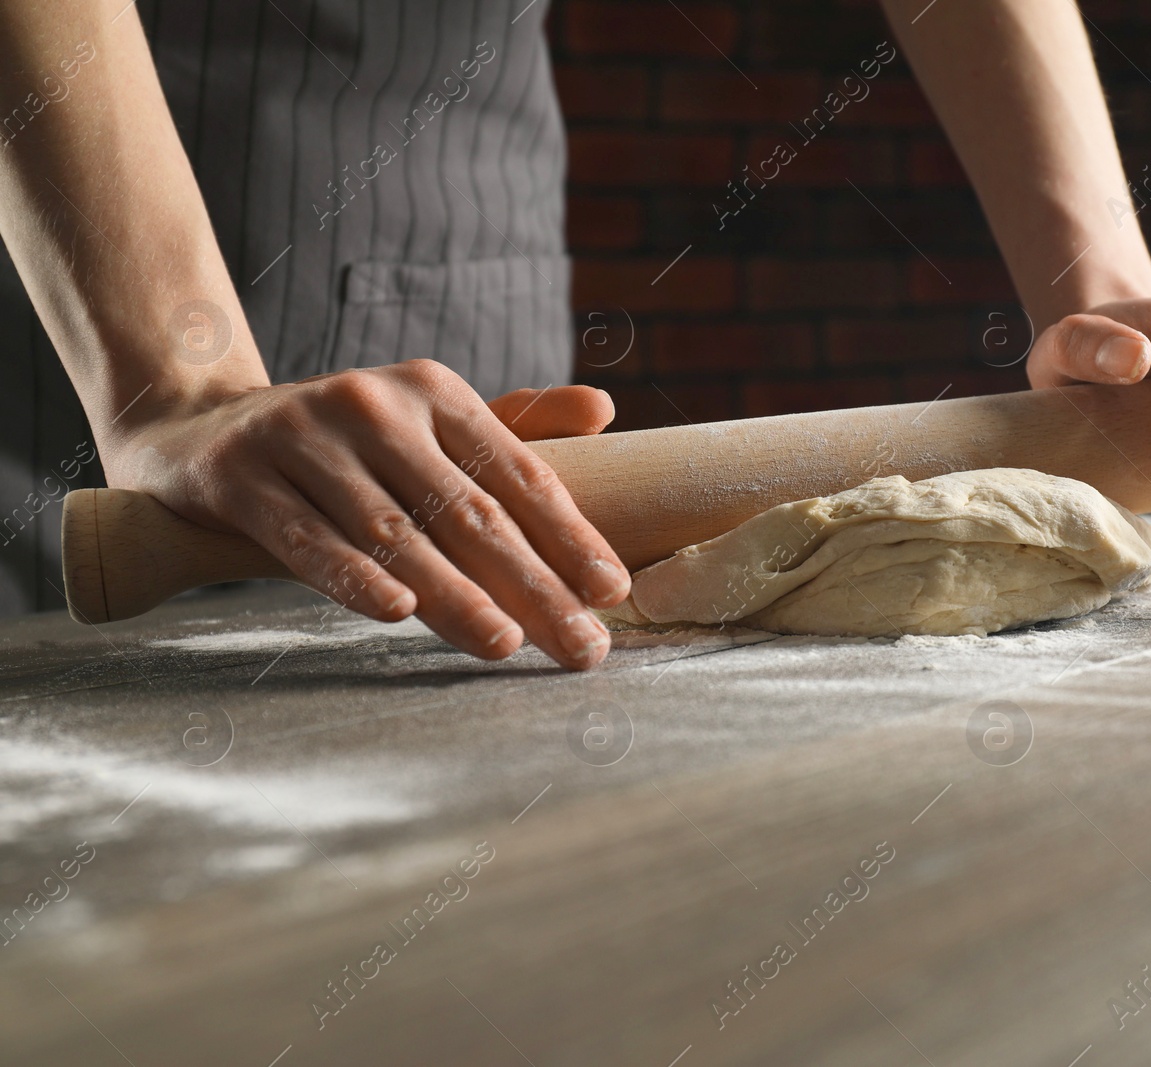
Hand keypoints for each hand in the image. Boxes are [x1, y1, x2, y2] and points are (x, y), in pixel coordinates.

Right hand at [102, 361, 628, 666]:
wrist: (198, 431)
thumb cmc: (344, 449)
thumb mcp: (425, 426)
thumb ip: (513, 428)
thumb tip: (605, 408)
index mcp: (432, 391)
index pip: (515, 471)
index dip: (568, 533)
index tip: (613, 590)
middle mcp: (373, 404)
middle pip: (467, 509)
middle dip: (533, 584)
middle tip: (581, 644)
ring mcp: (302, 436)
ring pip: (393, 531)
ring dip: (454, 593)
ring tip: (505, 643)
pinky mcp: (239, 475)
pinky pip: (306, 539)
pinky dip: (353, 577)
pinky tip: (398, 612)